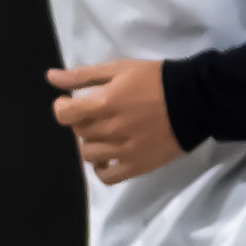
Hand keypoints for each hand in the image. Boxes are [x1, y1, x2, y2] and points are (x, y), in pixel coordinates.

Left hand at [50, 59, 182, 185]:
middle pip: (79, 132)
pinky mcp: (136, 166)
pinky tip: (109, 156)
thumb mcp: (119, 68)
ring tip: (106, 133)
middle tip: (99, 113)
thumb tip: (50, 78)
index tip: (72, 103)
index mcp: (103, 103)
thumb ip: (82, 75)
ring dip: (91, 143)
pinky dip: (102, 168)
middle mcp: (109, 130)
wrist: (195, 100)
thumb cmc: (156, 80)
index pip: (64, 114)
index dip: (63, 108)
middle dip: (83, 121)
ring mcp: (123, 151)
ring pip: (88, 154)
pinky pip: (107, 177)